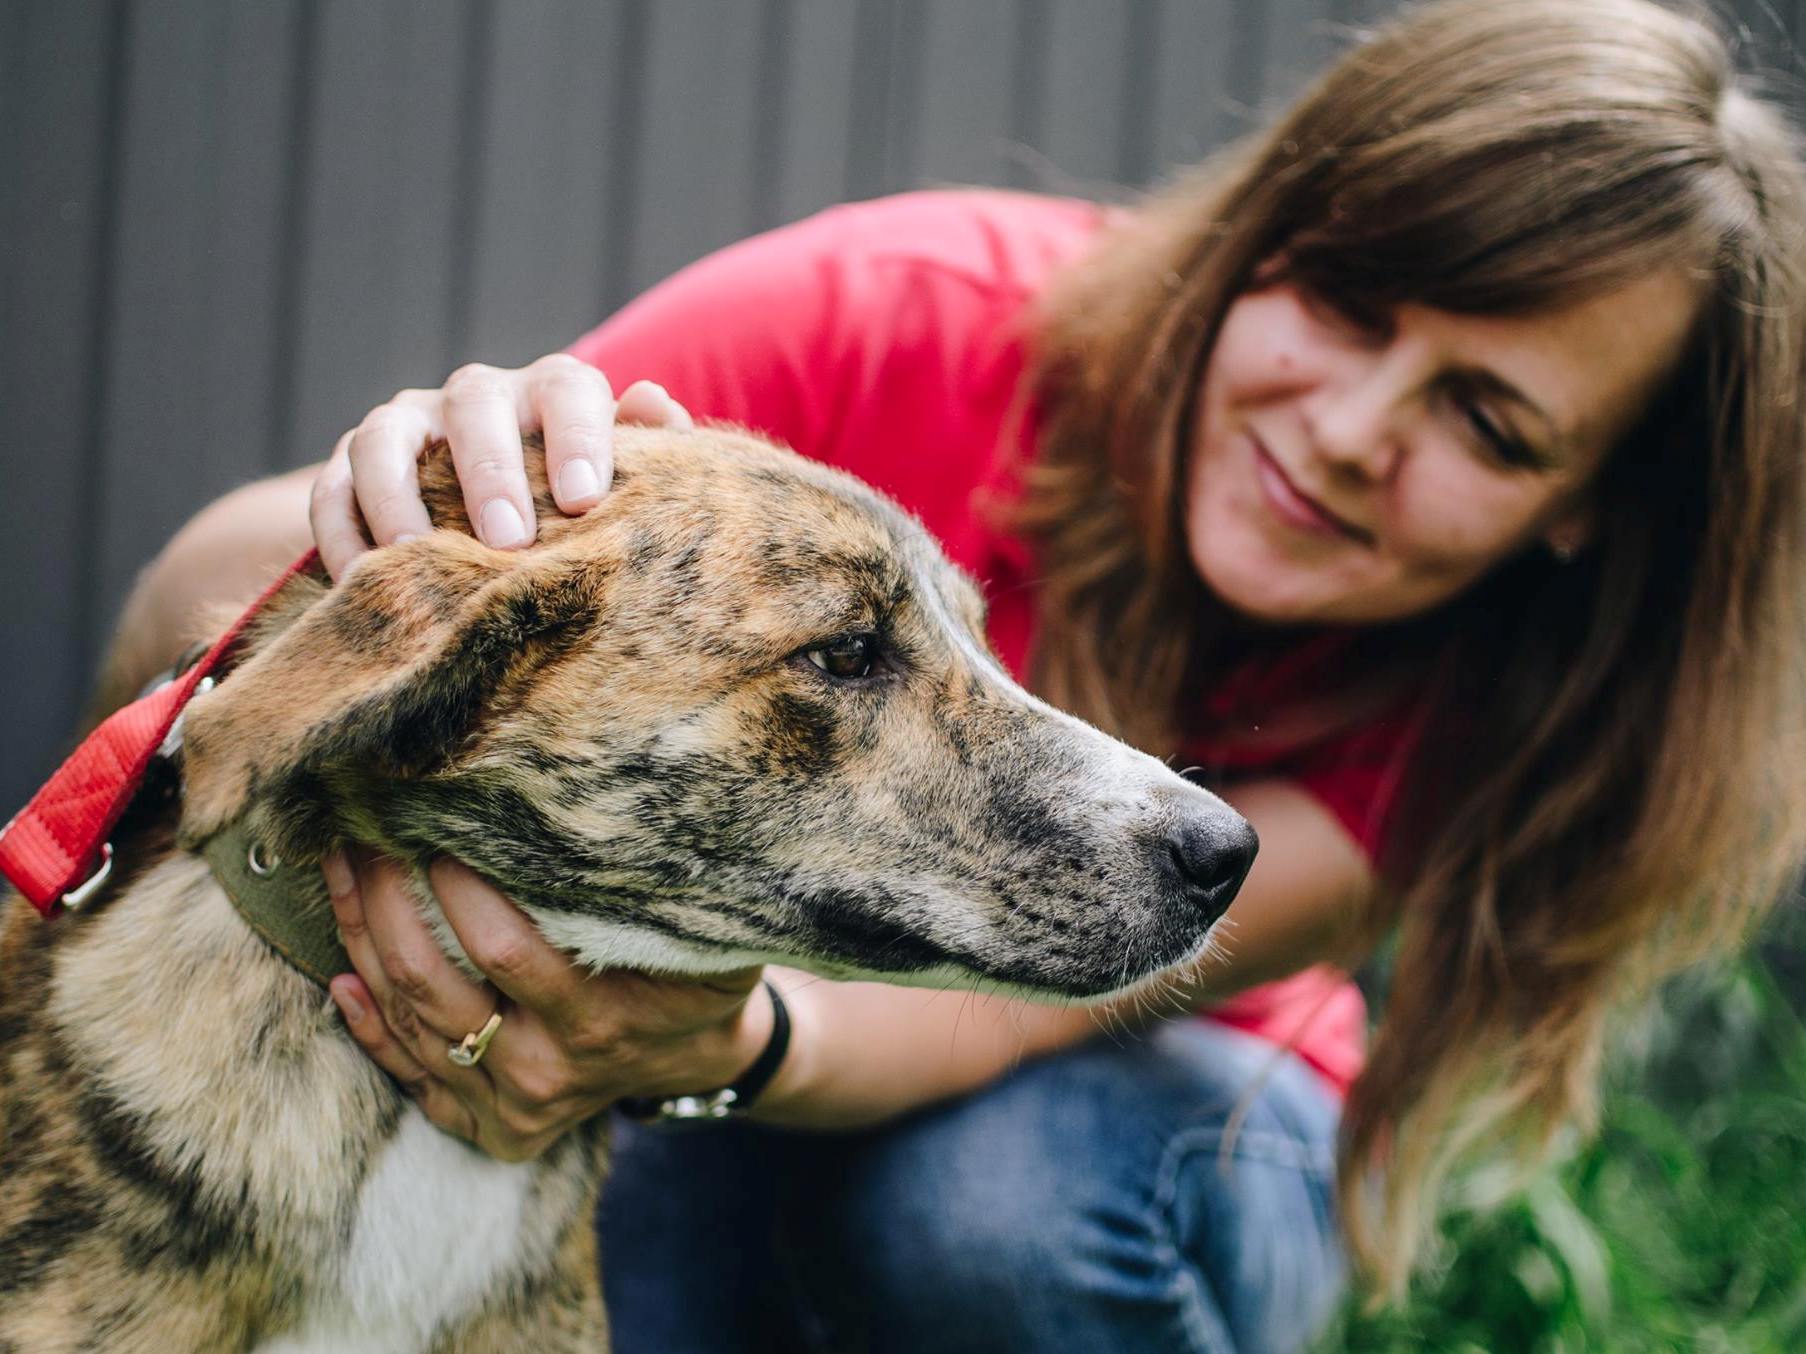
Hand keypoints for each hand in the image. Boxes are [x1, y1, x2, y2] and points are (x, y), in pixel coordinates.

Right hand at [309, 353, 694, 578]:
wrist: (492, 519)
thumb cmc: (576, 501)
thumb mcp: (618, 478)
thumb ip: (643, 446)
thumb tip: (656, 402)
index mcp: (550, 391)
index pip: (567, 390)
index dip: (577, 437)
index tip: (585, 500)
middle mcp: (477, 395)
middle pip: (475, 407)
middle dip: (490, 473)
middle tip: (511, 540)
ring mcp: (408, 425)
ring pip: (387, 439)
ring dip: (399, 498)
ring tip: (417, 558)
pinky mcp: (349, 464)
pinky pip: (331, 489)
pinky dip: (341, 532)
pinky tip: (362, 581)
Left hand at [321, 850, 771, 1159]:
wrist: (698, 1054)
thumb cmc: (697, 971)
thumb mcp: (706, 935)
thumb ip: (670, 890)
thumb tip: (629, 816)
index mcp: (598, 1023)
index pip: (505, 952)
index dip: (458, 888)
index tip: (437, 828)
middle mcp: (546, 1073)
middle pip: (433, 987)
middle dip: (388, 900)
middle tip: (372, 834)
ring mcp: (510, 1106)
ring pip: (410, 1022)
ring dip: (364, 940)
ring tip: (346, 869)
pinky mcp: (486, 1126)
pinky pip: (408, 1074)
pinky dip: (367, 1025)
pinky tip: (339, 975)